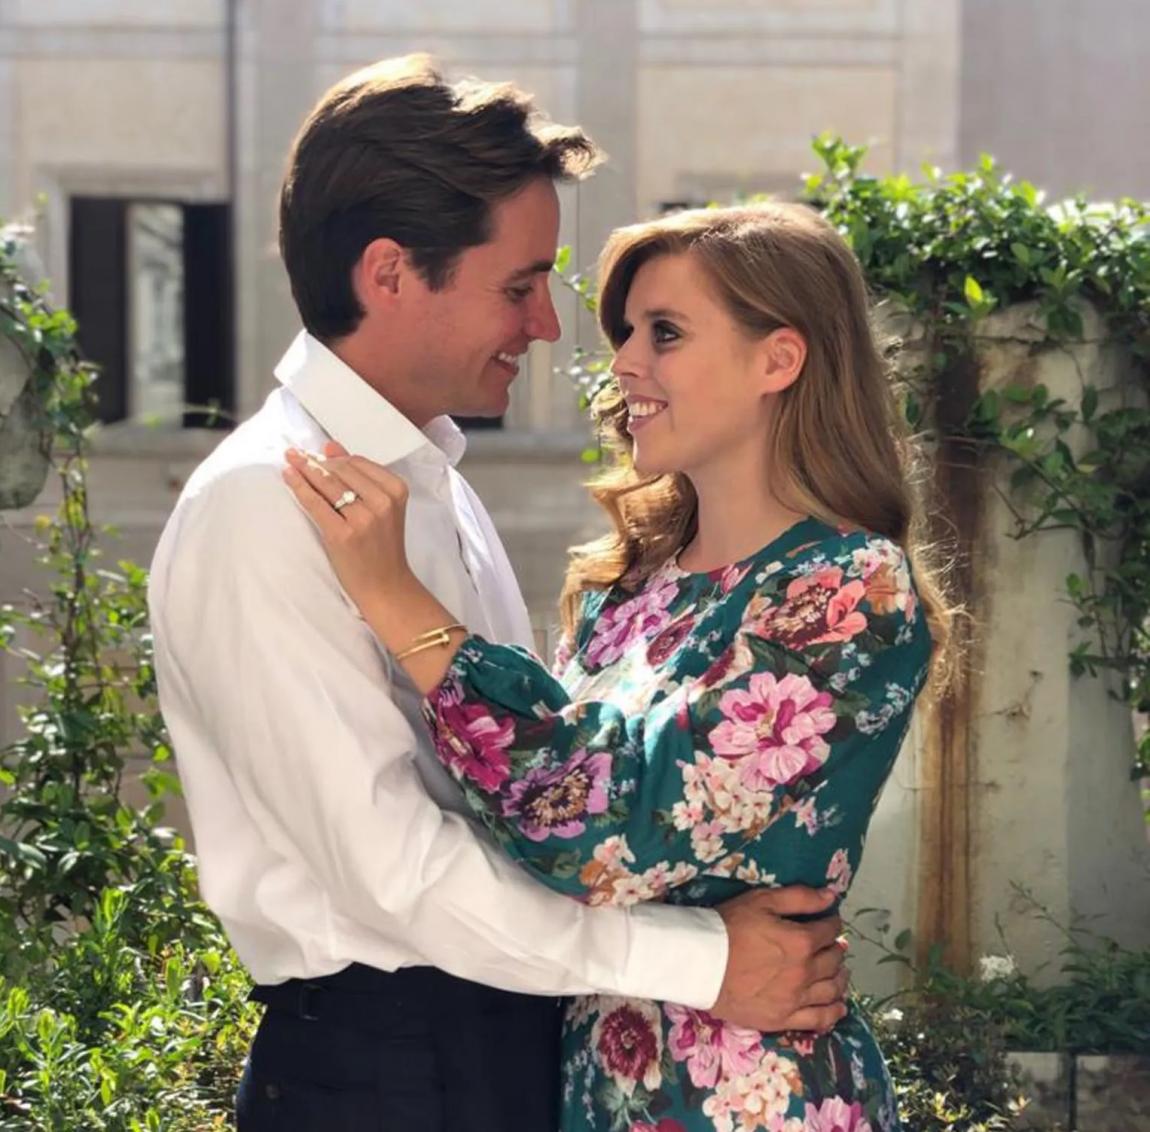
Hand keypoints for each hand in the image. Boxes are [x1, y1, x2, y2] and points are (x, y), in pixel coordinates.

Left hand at [283, 441, 419, 615]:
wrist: (386, 585)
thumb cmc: (381, 546)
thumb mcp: (380, 507)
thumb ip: (359, 476)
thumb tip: (331, 446)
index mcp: (396, 490)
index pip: (358, 462)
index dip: (333, 457)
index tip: (315, 453)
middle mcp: (383, 502)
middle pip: (341, 470)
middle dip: (315, 460)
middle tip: (295, 454)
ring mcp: (363, 519)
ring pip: (327, 484)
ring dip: (304, 469)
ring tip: (289, 460)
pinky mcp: (343, 535)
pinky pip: (316, 503)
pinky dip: (299, 488)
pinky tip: (289, 477)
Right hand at [709, 886, 848, 1032]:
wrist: (700, 963)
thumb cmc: (729, 926)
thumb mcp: (761, 900)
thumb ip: (800, 897)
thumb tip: (831, 895)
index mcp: (801, 941)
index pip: (829, 931)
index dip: (832, 923)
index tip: (829, 922)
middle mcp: (805, 972)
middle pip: (834, 961)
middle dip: (836, 949)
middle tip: (831, 945)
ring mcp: (795, 999)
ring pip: (831, 990)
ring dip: (839, 978)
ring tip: (837, 972)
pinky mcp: (783, 1019)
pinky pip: (819, 1019)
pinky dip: (834, 1012)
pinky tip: (838, 1006)